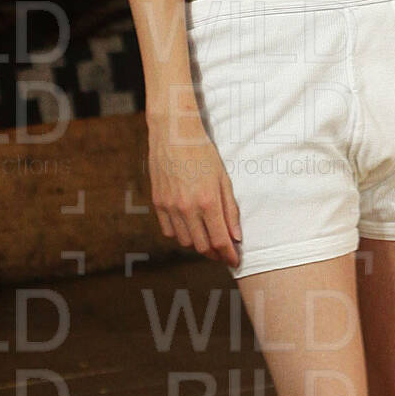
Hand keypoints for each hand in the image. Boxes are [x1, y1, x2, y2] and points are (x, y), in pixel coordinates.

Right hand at [148, 112, 241, 264]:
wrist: (173, 134)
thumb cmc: (202, 153)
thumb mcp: (223, 179)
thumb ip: (230, 210)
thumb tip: (236, 237)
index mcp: (207, 201)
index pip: (220, 241)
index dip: (229, 255)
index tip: (235, 261)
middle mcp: (187, 208)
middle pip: (203, 246)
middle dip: (216, 254)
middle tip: (224, 252)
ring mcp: (169, 207)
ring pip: (185, 242)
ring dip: (199, 245)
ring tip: (208, 238)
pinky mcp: (158, 203)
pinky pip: (169, 231)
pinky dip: (181, 235)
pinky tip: (190, 228)